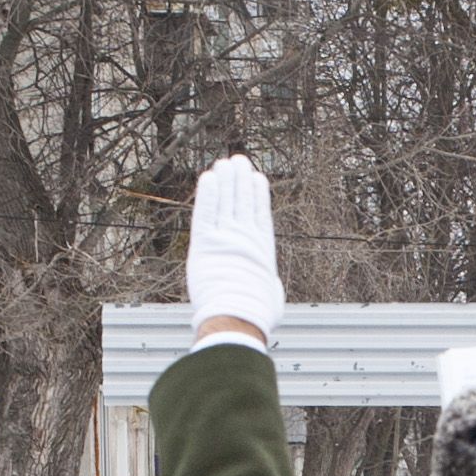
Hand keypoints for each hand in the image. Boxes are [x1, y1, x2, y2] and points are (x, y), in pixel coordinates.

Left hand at [185, 155, 283, 343]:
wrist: (238, 315)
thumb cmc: (257, 312)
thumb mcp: (271, 295)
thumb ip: (268, 283)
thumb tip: (271, 286)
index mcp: (262, 247)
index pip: (259, 213)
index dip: (257, 194)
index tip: (256, 178)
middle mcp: (244, 237)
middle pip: (242, 201)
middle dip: (240, 179)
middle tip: (237, 161)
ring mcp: (225, 237)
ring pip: (225, 201)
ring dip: (225, 180)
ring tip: (224, 163)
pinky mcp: (204, 241)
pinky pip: (205, 212)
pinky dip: (208, 194)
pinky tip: (208, 178)